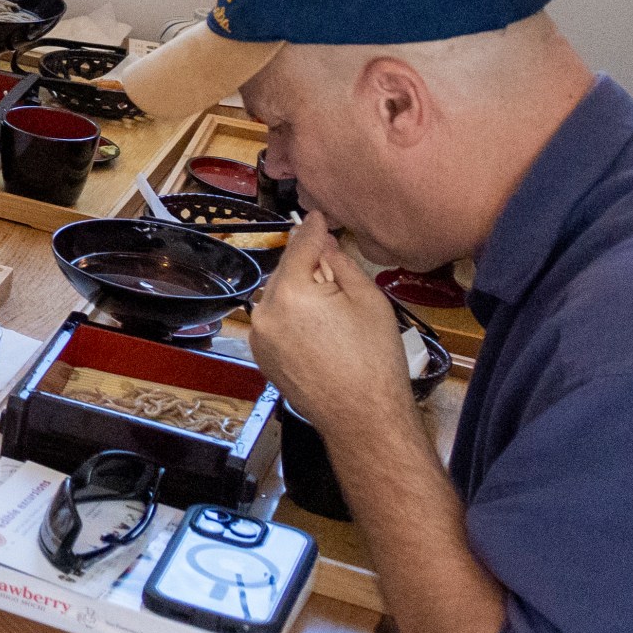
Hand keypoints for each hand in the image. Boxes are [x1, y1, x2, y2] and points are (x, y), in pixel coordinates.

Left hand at [247, 214, 415, 438]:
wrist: (362, 416)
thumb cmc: (374, 358)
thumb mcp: (368, 300)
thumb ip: (340, 265)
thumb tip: (323, 244)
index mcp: (290, 292)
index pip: (300, 248)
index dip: (312, 230)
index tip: (317, 215)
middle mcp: (264, 311)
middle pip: (286, 273)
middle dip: (308, 268)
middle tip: (336, 271)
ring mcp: (258, 335)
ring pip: (279, 298)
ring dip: (299, 294)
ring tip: (333, 310)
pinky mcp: (260, 355)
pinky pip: (276, 323)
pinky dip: (292, 318)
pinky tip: (319, 332)